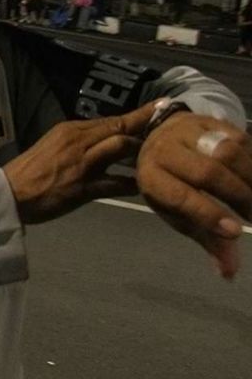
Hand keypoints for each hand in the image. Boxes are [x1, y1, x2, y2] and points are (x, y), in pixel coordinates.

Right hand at [3, 101, 156, 224]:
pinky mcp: (83, 187)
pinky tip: (146, 187)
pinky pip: (116, 183)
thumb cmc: (30, 170)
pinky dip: (132, 184)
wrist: (10, 192)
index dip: (139, 115)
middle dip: (148, 126)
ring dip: (141, 151)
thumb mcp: (54, 146)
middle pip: (120, 128)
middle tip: (173, 123)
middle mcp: (78, 141)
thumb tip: (106, 140)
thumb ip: (79, 142)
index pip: (111, 120)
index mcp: (70, 130)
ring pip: (119, 147)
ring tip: (163, 155)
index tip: (161, 106)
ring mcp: (82, 164)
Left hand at [137, 111, 251, 278]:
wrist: (163, 138)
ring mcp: (187, 130)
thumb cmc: (171, 184)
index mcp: (151, 176)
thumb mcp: (179, 212)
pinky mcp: (209, 119)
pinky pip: (241, 139)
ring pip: (228, 152)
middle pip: (209, 172)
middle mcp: (165, 149)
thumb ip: (206, 238)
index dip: (208, 214)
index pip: (180, 195)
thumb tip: (228, 273)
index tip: (237, 231)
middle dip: (240, 197)